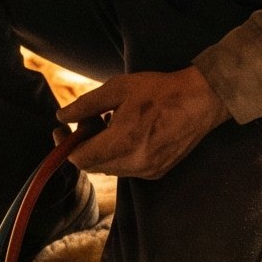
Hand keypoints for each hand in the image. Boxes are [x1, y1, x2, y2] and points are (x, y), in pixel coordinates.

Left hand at [60, 67, 228, 179]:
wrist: (200, 101)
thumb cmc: (159, 91)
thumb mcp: (117, 89)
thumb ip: (86, 105)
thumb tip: (61, 117)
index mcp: (122, 142)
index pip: (80, 159)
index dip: (66, 147)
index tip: (62, 132)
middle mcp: (134, 163)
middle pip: (93, 166)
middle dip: (83, 146)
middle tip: (88, 121)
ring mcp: (147, 170)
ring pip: (109, 169)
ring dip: (101, 151)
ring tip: (110, 123)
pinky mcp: (158, 172)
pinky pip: (127, 169)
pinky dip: (119, 155)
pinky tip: (128, 133)